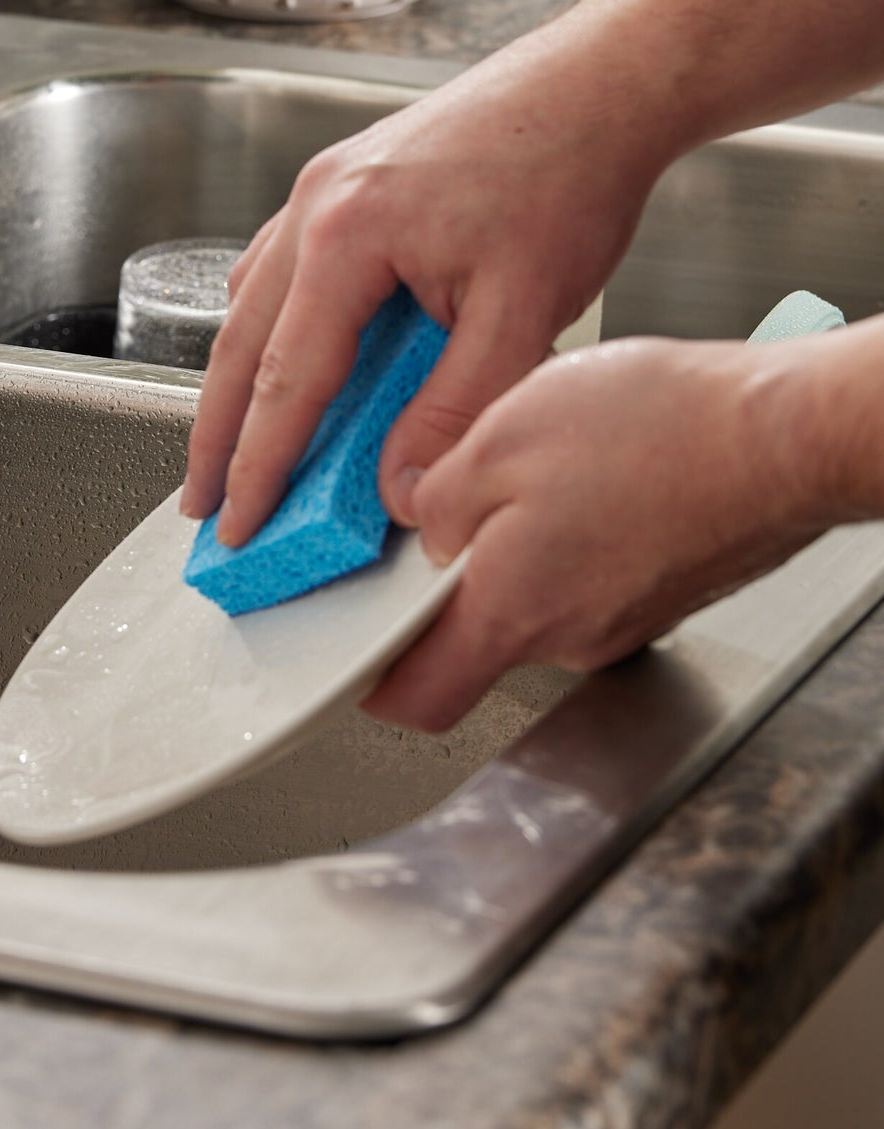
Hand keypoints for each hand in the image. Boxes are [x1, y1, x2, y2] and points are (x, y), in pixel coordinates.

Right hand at [181, 40, 669, 544]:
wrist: (595, 84)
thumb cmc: (567, 174)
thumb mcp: (523, 311)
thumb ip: (455, 408)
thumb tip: (404, 489)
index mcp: (347, 238)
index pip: (286, 381)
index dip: (258, 465)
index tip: (240, 524)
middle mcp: (315, 206)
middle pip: (239, 344)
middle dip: (214, 434)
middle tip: (202, 504)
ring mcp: (321, 188)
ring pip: (249, 302)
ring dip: (233, 380)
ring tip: (225, 444)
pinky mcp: (344, 182)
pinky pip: (277, 264)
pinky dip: (263, 322)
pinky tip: (273, 351)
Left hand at [363, 336, 835, 731]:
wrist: (786, 434)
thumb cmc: (661, 432)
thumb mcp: (499, 438)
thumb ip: (436, 497)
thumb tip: (415, 523)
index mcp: (513, 611)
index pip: (417, 696)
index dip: (368, 677)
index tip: (343, 645)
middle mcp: (568, 636)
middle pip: (471, 635)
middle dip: (444, 575)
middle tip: (441, 499)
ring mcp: (618, 618)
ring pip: (530, 593)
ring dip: (511, 539)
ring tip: (529, 465)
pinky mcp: (655, 588)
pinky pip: (582, 571)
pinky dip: (564, 529)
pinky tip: (583, 469)